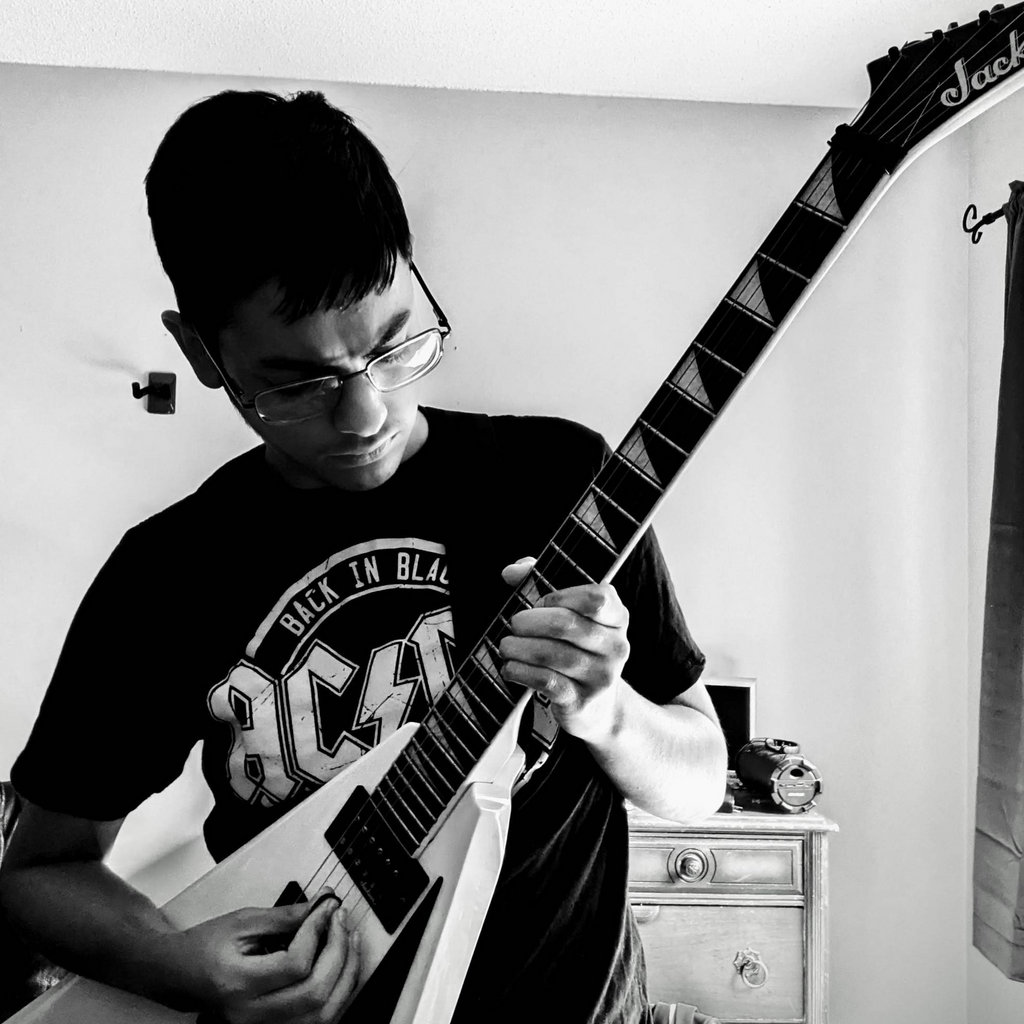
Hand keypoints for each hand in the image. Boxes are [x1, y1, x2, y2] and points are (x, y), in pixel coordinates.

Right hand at [165, 889, 360, 1022]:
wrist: (179, 973)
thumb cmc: (204, 947)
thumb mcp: (243, 921)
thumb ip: (286, 915)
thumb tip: (323, 904)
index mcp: (237, 984)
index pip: (294, 965)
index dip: (318, 931)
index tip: (327, 907)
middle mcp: (249, 1014)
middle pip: (313, 994)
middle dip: (338, 952)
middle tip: (341, 921)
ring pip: (321, 1015)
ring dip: (344, 975)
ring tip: (350, 941)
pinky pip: (317, 1019)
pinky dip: (336, 992)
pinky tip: (341, 965)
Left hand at [499, 556, 629, 743]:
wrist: (599, 707)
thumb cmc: (577, 648)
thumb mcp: (570, 614)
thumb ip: (540, 581)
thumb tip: (511, 571)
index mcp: (617, 618)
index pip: (596, 599)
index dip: (561, 596)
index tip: (542, 602)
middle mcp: (616, 646)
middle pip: (566, 624)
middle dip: (530, 621)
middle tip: (514, 623)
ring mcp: (601, 676)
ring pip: (551, 654)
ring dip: (518, 647)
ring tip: (505, 645)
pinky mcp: (581, 700)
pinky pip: (545, 680)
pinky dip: (520, 671)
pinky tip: (509, 667)